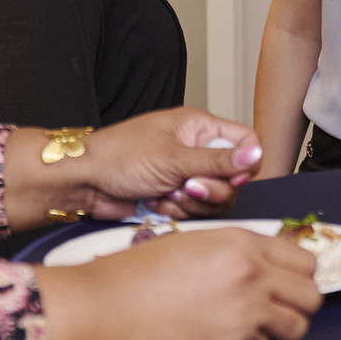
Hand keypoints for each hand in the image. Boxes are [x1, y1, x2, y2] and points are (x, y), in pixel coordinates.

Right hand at [38, 227, 321, 339]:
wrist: (106, 309)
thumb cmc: (138, 273)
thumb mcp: (194, 242)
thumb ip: (239, 250)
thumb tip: (270, 265)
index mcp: (242, 243)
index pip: (304, 259)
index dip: (298, 273)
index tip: (288, 280)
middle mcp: (252, 276)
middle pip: (312, 296)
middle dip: (298, 302)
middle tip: (277, 305)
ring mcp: (245, 314)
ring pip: (296, 328)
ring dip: (279, 327)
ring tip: (251, 324)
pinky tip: (223, 337)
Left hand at [76, 107, 262, 219]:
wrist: (84, 182)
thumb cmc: (119, 156)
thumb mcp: (173, 157)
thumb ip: (218, 160)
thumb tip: (256, 154)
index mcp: (199, 127)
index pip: (245, 141)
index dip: (245, 163)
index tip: (232, 177)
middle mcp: (197, 149)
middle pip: (234, 178)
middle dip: (210, 189)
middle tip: (186, 186)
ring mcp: (186, 175)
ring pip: (215, 200)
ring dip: (190, 203)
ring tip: (165, 193)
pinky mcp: (175, 198)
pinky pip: (194, 213)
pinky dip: (176, 212)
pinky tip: (155, 203)